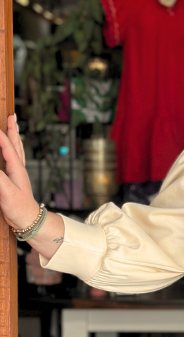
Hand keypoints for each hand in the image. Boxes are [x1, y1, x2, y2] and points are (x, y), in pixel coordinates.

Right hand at [0, 114, 39, 229]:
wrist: (28, 220)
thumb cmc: (18, 207)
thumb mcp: (6, 192)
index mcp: (16, 169)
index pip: (7, 148)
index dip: (0, 136)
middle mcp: (18, 168)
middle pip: (15, 145)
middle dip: (12, 130)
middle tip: (12, 116)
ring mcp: (17, 173)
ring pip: (16, 150)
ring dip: (13, 137)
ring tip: (12, 127)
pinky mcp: (14, 179)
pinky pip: (13, 159)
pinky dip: (11, 150)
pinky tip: (9, 150)